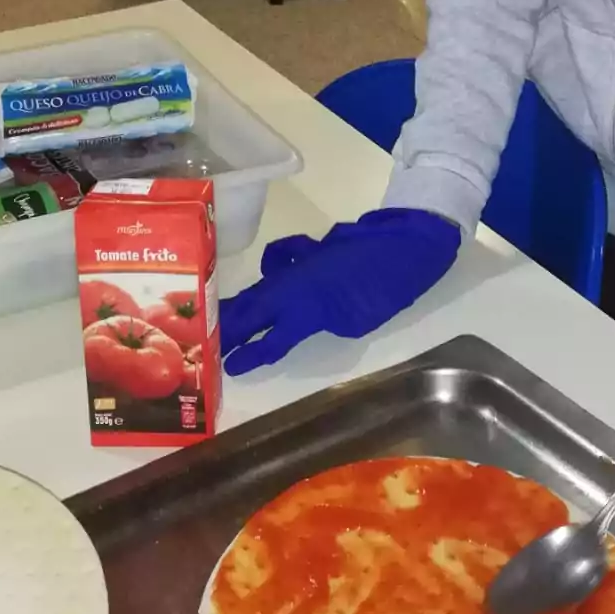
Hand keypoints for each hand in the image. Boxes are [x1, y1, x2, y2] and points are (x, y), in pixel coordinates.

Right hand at [219, 209, 459, 373]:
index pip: (270, 340)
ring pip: (263, 285)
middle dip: (230, 329)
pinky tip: (270, 272)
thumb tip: (305, 321)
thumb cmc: (387, 289)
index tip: (228, 369)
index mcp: (306, 311)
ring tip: (221, 316)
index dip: (249, 355)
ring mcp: (301, 264)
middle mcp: (294, 286)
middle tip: (207, 344)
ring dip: (242, 302)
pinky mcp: (313, 249)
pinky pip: (283, 256)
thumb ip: (326, 324)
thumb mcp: (358, 323)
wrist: (406, 244)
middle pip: (254, 311)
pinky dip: (272, 265)